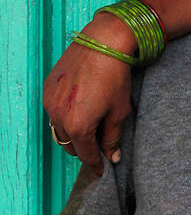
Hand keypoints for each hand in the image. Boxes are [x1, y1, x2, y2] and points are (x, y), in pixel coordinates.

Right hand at [43, 13, 135, 175]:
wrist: (103, 43)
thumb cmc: (115, 76)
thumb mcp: (119, 111)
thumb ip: (113, 138)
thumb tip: (113, 157)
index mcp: (79, 126)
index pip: (86, 155)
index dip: (95, 165)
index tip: (100, 171)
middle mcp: (60, 117)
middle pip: (70, 145)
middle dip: (84, 148)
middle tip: (98, 145)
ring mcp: (50, 102)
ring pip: (59, 130)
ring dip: (72, 133)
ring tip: (89, 125)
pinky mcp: (47, 89)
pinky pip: (53, 111)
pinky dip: (64, 115)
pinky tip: (79, 107)